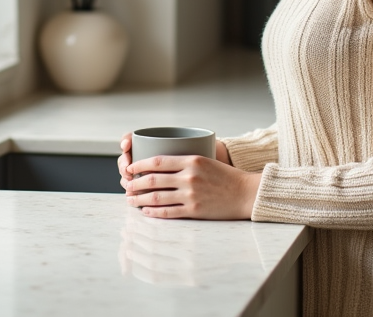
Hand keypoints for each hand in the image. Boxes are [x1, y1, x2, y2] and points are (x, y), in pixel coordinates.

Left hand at [124, 153, 260, 219]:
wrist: (245, 193)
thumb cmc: (225, 176)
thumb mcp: (205, 161)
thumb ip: (184, 162)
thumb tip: (158, 165)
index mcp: (192, 160)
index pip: (158, 161)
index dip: (140, 165)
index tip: (130, 168)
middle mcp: (189, 177)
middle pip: (153, 180)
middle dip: (135, 183)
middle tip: (127, 185)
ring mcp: (191, 194)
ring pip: (157, 197)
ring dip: (140, 199)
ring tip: (131, 200)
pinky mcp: (194, 210)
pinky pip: (168, 212)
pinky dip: (153, 212)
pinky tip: (146, 210)